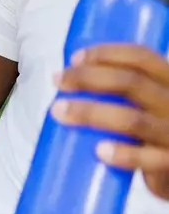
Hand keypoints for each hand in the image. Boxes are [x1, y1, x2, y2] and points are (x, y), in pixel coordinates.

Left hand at [55, 43, 168, 199]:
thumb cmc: (155, 135)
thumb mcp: (149, 105)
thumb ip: (125, 93)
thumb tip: (72, 80)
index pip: (142, 58)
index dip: (107, 54)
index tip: (74, 59)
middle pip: (132, 83)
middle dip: (89, 78)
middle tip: (58, 80)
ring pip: (133, 120)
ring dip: (91, 113)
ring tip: (59, 111)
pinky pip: (150, 159)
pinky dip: (124, 154)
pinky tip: (100, 151)